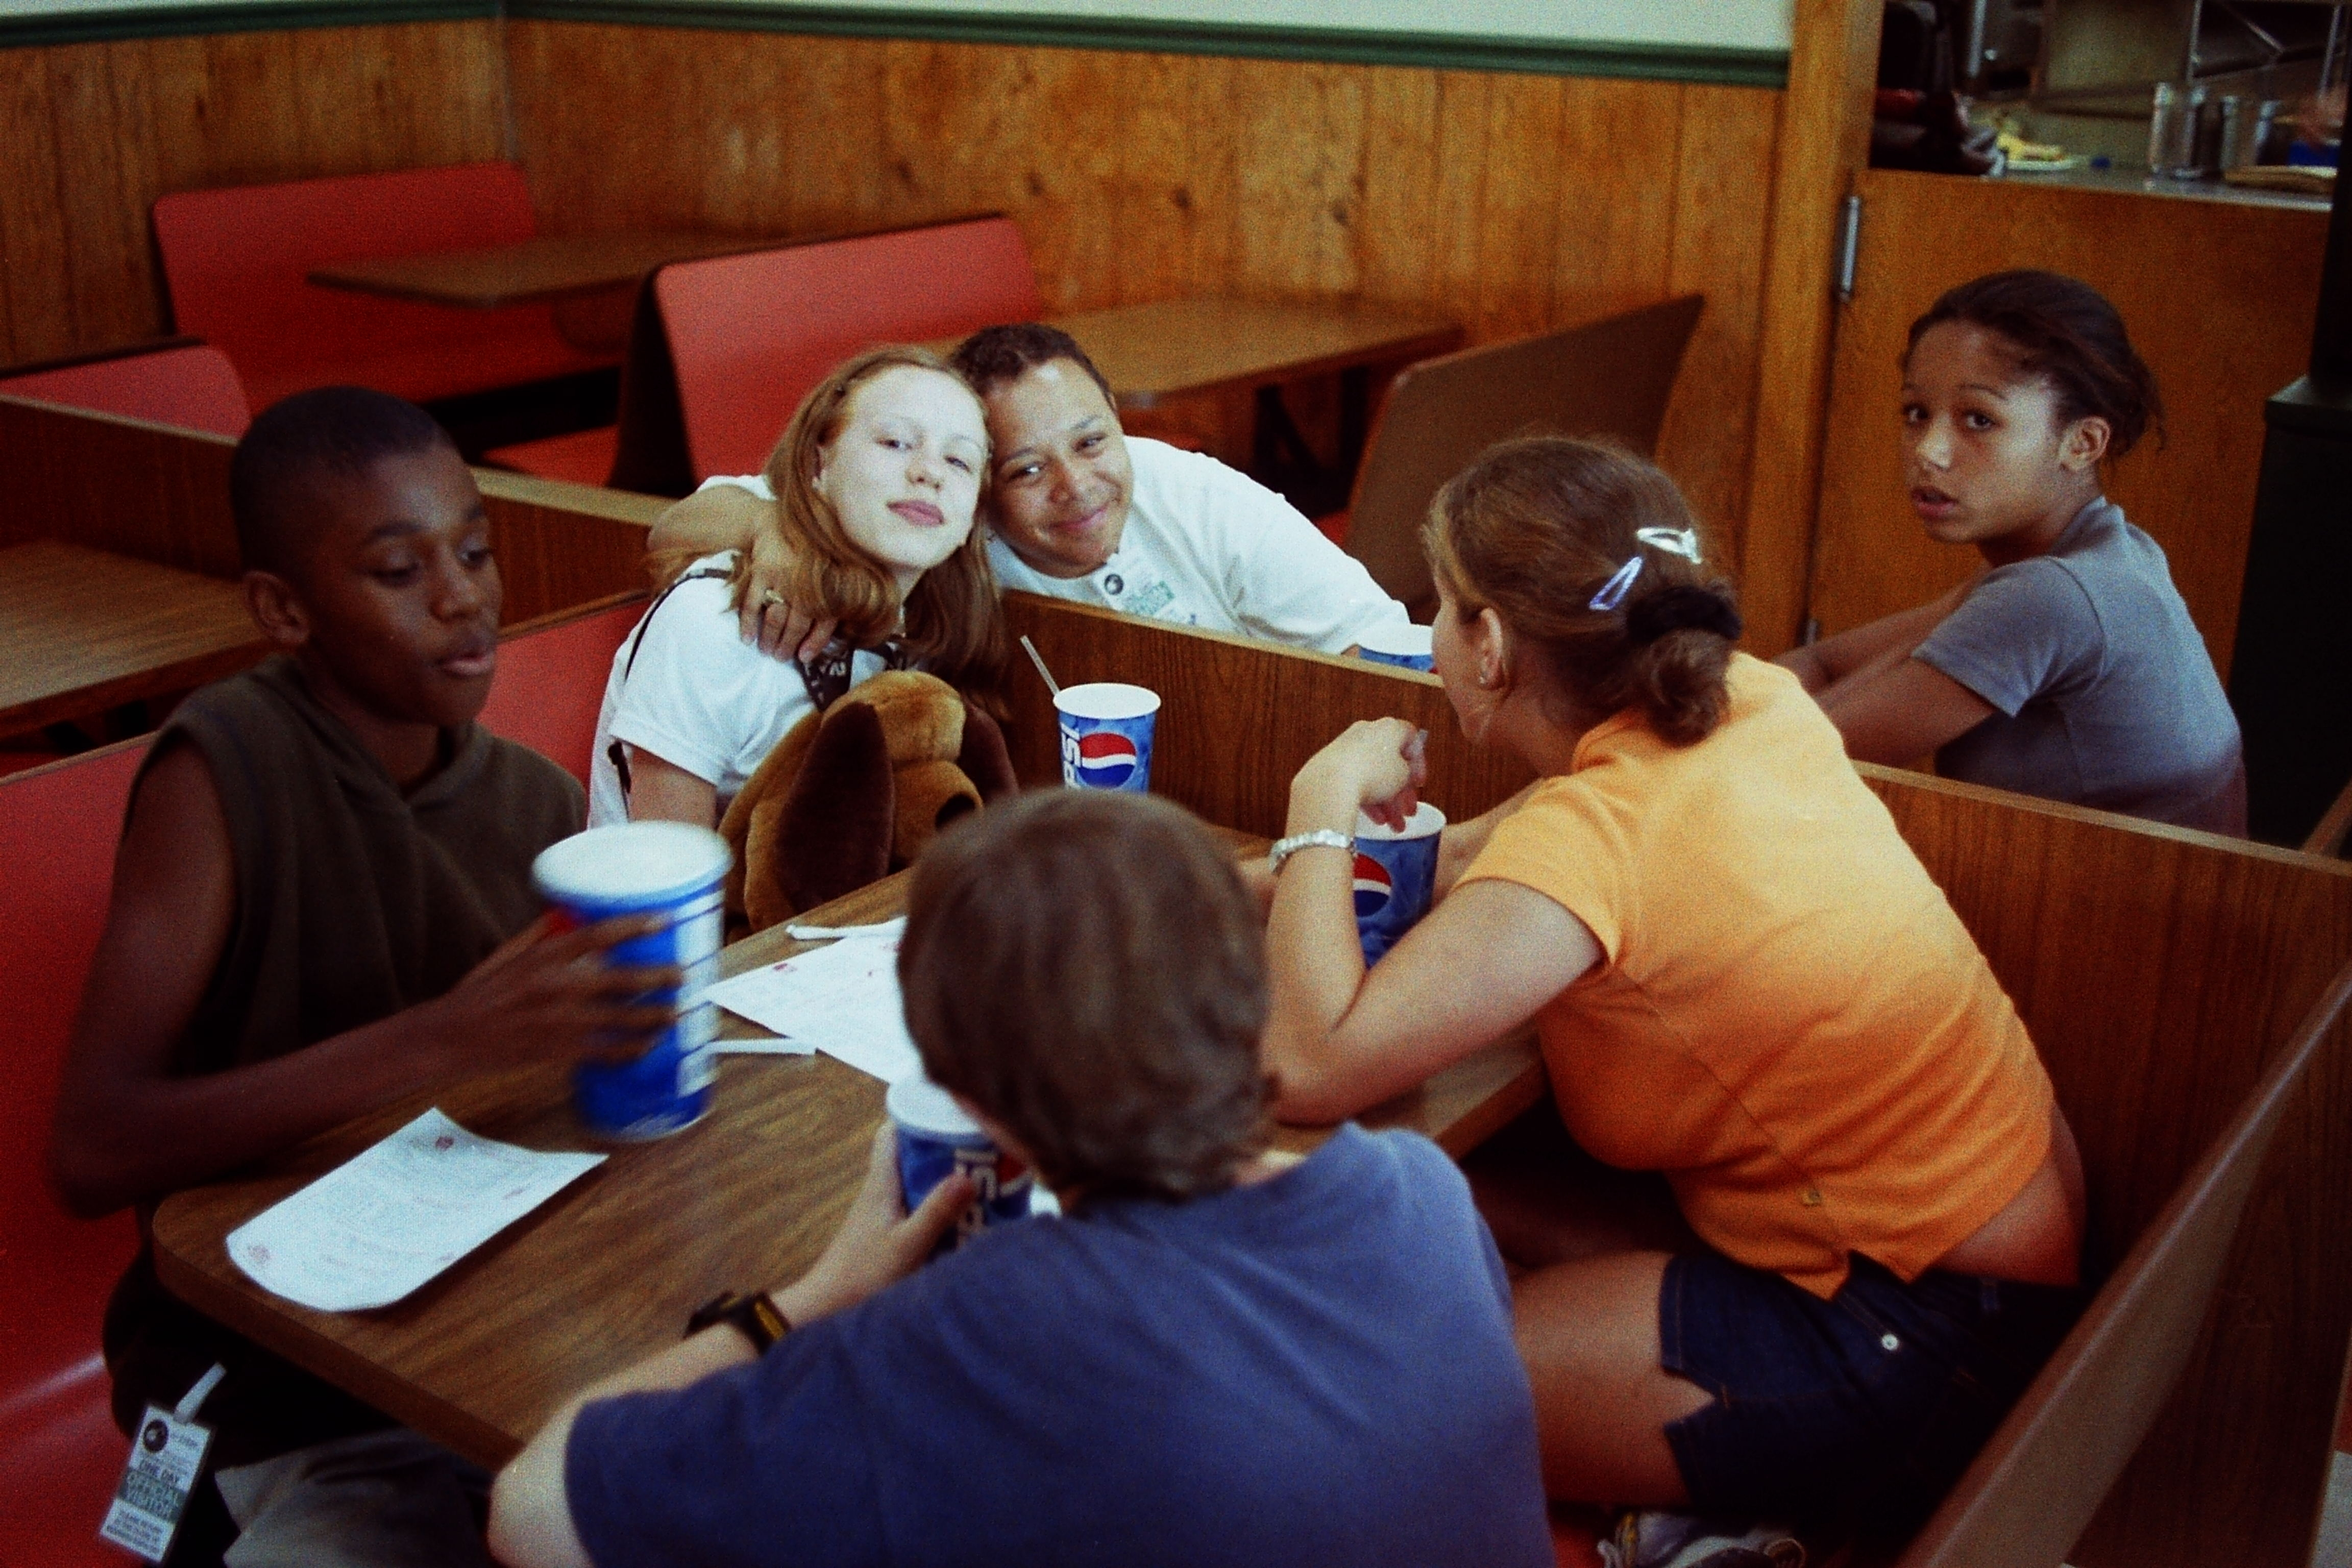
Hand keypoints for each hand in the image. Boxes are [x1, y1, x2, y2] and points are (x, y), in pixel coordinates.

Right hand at [417, 913, 681, 1071]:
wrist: (451, 1038)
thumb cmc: (479, 994)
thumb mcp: (507, 956)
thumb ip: (541, 936)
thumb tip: (569, 915)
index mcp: (543, 956)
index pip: (598, 935)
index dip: (634, 926)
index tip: (662, 921)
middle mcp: (557, 985)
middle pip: (622, 978)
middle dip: (659, 977)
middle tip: (683, 976)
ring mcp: (561, 1020)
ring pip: (622, 1018)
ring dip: (654, 1016)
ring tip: (675, 1013)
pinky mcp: (559, 1050)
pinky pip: (606, 1051)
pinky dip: (630, 1050)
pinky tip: (646, 1047)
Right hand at [736, 520, 837, 662]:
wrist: (774, 522)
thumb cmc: (804, 553)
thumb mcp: (825, 570)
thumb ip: (831, 597)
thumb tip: (833, 632)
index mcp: (826, 585)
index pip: (824, 621)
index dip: (814, 643)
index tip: (803, 658)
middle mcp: (806, 583)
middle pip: (797, 623)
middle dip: (787, 645)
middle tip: (779, 658)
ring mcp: (783, 577)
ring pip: (775, 616)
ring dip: (769, 638)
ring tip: (765, 651)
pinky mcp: (762, 571)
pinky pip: (753, 603)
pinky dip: (748, 623)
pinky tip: (746, 638)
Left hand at [779, 1125, 973, 1324]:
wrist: (828, 1310)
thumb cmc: (862, 1276)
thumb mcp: (907, 1245)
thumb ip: (937, 1211)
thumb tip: (969, 1175)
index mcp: (881, 1184)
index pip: (893, 1132)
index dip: (920, 1118)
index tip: (954, 1119)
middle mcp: (880, 1192)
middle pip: (912, 1155)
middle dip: (944, 1151)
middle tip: (981, 1153)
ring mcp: (882, 1213)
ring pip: (917, 1182)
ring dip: (944, 1180)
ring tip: (982, 1183)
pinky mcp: (887, 1234)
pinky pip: (917, 1207)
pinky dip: (939, 1207)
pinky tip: (963, 1220)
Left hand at [1291, 719, 1427, 832]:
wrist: (1330, 783)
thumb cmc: (1371, 773)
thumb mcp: (1403, 776)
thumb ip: (1408, 773)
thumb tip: (1401, 775)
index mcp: (1389, 727)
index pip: (1410, 740)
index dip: (1418, 763)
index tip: (1419, 784)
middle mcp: (1366, 732)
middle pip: (1390, 762)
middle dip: (1401, 791)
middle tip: (1408, 811)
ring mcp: (1346, 747)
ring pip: (1373, 775)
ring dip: (1386, 802)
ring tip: (1393, 825)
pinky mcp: (1330, 764)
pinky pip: (1355, 781)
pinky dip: (1367, 798)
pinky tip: (1375, 820)